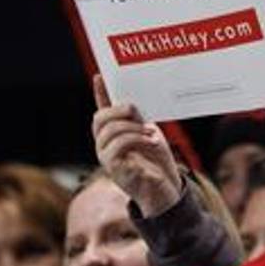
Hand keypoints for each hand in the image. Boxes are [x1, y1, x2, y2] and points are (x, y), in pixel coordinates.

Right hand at [91, 75, 180, 216]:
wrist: (165, 190)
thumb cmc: (157, 163)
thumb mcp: (150, 134)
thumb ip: (138, 120)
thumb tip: (130, 105)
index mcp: (113, 134)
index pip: (102, 110)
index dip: (99, 93)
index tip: (100, 76)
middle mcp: (104, 144)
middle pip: (100, 118)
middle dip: (119, 109)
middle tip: (136, 111)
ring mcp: (106, 156)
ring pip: (110, 130)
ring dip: (133, 127)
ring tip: (150, 132)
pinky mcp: (112, 168)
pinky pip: (119, 144)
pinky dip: (137, 138)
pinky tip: (151, 140)